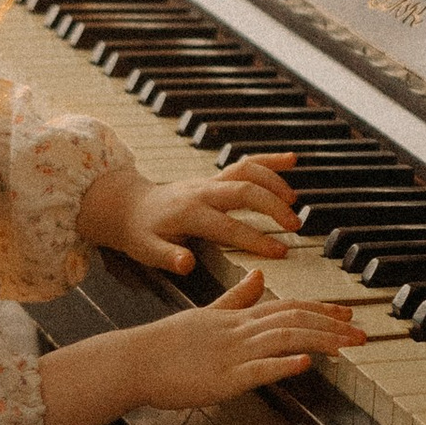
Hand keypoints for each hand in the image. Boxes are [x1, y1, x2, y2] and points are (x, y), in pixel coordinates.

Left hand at [91, 153, 301, 277]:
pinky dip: (269, 160)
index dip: (255, 239)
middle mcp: (203, 191)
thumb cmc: (141, 232)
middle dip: (272, 206)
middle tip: (295, 225)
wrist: (130, 206)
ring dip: (274, 182)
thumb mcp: (146, 250)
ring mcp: (211, 181)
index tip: (279, 251)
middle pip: (244, 191)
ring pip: (247, 171)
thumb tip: (187, 264)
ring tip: (295, 202)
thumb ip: (167, 257)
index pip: (228, 226)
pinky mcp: (216, 177)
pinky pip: (245, 163)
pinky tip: (291, 160)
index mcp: (189, 213)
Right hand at [132, 268, 364, 410]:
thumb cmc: (167, 343)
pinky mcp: (222, 379)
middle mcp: (240, 331)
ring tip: (348, 346)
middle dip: (332, 326)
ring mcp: (232, 354)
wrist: (135, 360)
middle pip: (294, 320)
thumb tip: (260, 276)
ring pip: (283, 339)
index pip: (287, 307)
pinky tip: (305, 363)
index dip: (320, 310)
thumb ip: (235, 296)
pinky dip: (283, 364)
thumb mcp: (205, 313)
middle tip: (362, 333)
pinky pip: (257, 369)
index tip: (347, 315)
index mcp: (237, 317)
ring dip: (320, 341)